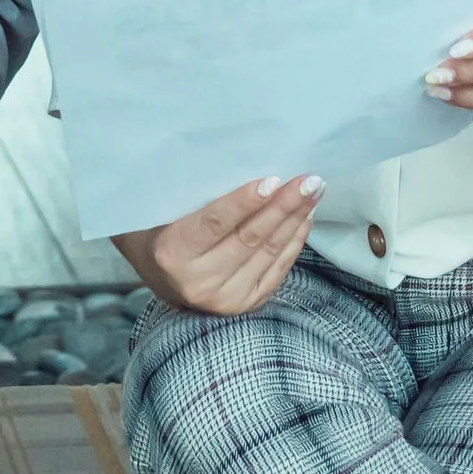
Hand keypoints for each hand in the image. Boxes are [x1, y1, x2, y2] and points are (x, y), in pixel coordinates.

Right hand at [112, 175, 323, 315]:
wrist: (159, 275)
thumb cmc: (163, 228)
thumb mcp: (169, 209)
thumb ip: (201, 194)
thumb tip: (253, 168)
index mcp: (173, 253)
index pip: (215, 223)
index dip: (245, 202)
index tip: (274, 180)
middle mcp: (198, 281)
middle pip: (249, 238)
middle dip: (284, 207)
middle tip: (309, 181)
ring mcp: (223, 299)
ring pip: (268, 253)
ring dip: (294, 220)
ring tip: (313, 193)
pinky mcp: (244, 305)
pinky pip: (277, 270)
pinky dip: (294, 242)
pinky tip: (304, 219)